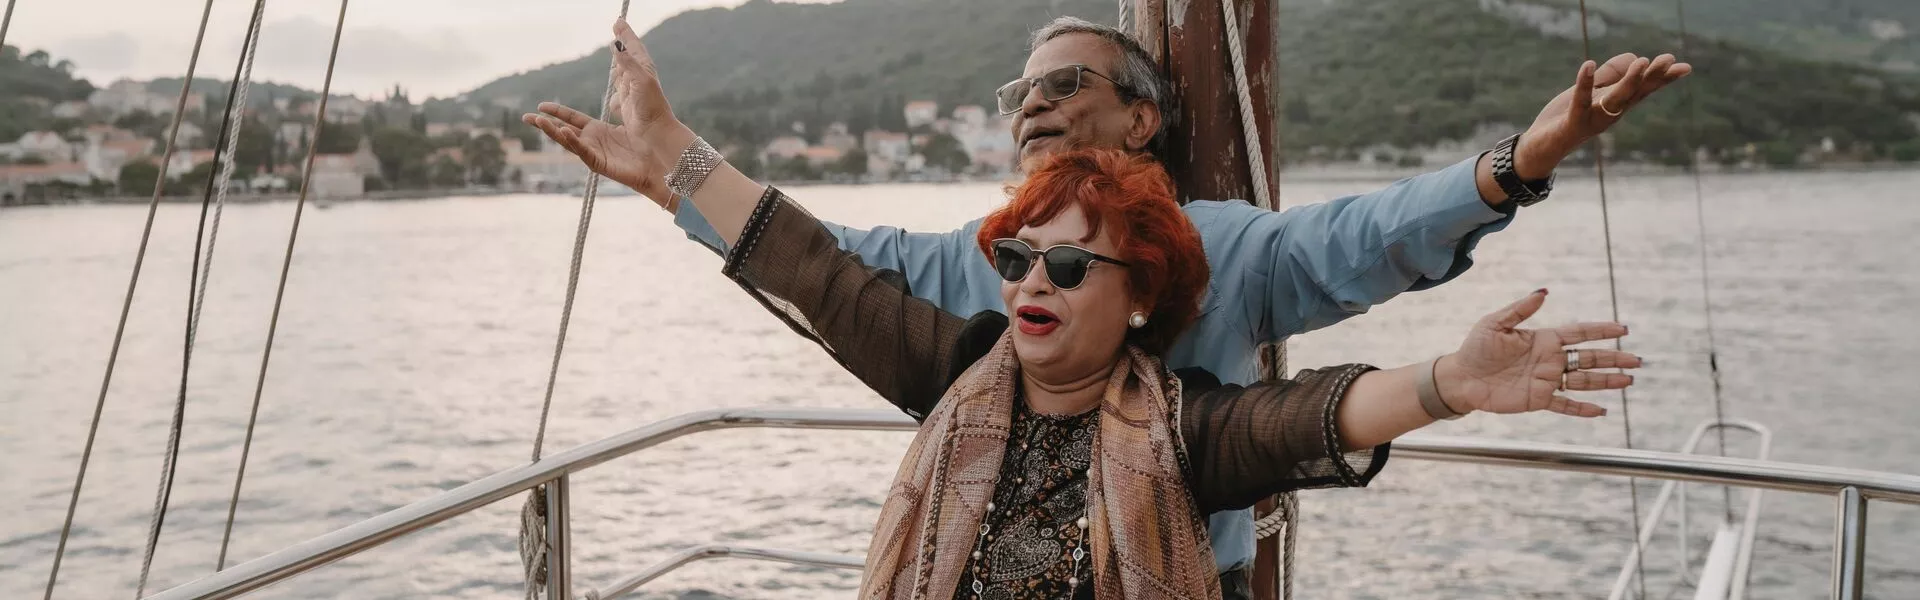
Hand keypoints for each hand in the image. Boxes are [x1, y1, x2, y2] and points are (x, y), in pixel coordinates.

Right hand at [522, 19, 693, 205]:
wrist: (667, 152)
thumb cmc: (654, 125)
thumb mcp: (637, 91)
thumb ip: (624, 70)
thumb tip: (615, 46)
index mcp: (601, 129)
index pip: (574, 118)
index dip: (558, 112)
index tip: (540, 105)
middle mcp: (597, 141)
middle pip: (565, 131)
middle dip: (546, 124)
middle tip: (527, 117)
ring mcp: (599, 153)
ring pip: (569, 142)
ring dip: (552, 131)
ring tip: (536, 120)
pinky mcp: (604, 164)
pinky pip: (585, 152)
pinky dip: (573, 143)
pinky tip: (564, 132)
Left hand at [1436, 289, 1639, 417]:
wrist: (1460, 378)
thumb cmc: (1475, 348)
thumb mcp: (1495, 323)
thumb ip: (1520, 309)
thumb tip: (1543, 291)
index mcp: (1543, 339)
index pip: (1579, 333)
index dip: (1601, 331)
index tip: (1623, 329)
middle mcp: (1549, 359)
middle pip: (1589, 358)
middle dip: (1613, 359)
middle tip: (1637, 360)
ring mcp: (1546, 380)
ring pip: (1583, 381)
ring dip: (1606, 382)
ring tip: (1628, 381)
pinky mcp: (1537, 399)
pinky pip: (1564, 405)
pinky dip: (1582, 409)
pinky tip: (1601, 411)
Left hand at [1514, 53, 1692, 179]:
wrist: (1541, 147)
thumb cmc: (1569, 116)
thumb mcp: (1594, 91)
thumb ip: (1612, 74)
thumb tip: (1635, 57)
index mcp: (1617, 104)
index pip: (1644, 89)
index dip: (1663, 79)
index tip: (1684, 67)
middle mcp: (1610, 112)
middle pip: (1636, 93)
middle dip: (1653, 77)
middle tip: (1669, 60)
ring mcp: (1593, 118)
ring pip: (1616, 98)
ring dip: (1630, 80)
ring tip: (1642, 61)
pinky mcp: (1573, 122)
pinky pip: (1580, 101)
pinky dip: (1585, 83)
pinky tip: (1589, 65)